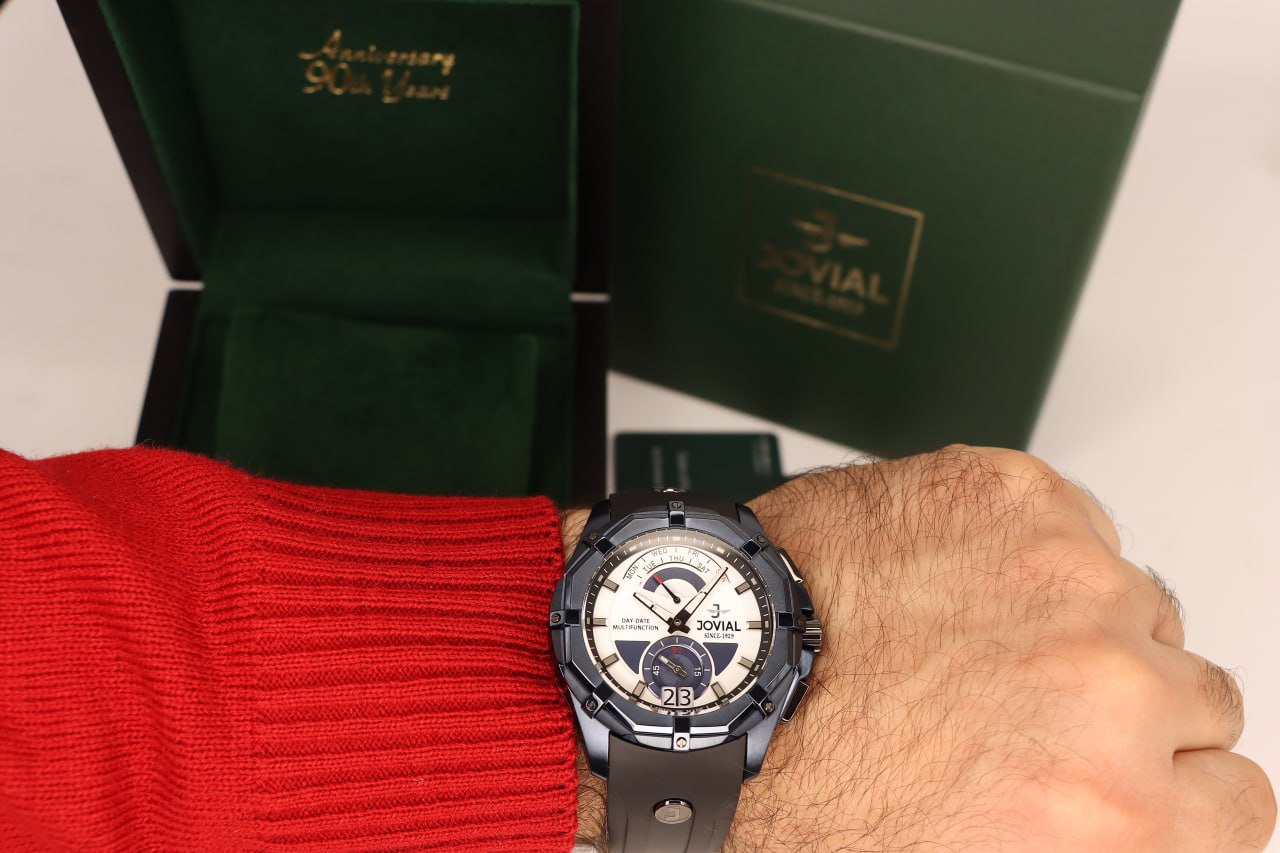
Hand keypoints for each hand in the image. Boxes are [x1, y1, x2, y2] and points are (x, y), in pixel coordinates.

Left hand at [565, 447, 1275, 850]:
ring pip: (1140, 604)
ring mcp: (1066, 578)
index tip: (1133, 775)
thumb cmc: (800, 789)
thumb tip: (1112, 821)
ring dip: (1080, 625)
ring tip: (974, 642)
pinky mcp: (1013, 495)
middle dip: (1126, 710)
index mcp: (1111, 816)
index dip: (1174, 789)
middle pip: (1196, 697)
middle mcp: (1108, 689)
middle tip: (1028, 710)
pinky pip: (1078, 528)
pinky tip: (954, 586)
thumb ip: (1079, 840)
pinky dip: (1032, 555)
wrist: (703, 683)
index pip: (1236, 802)